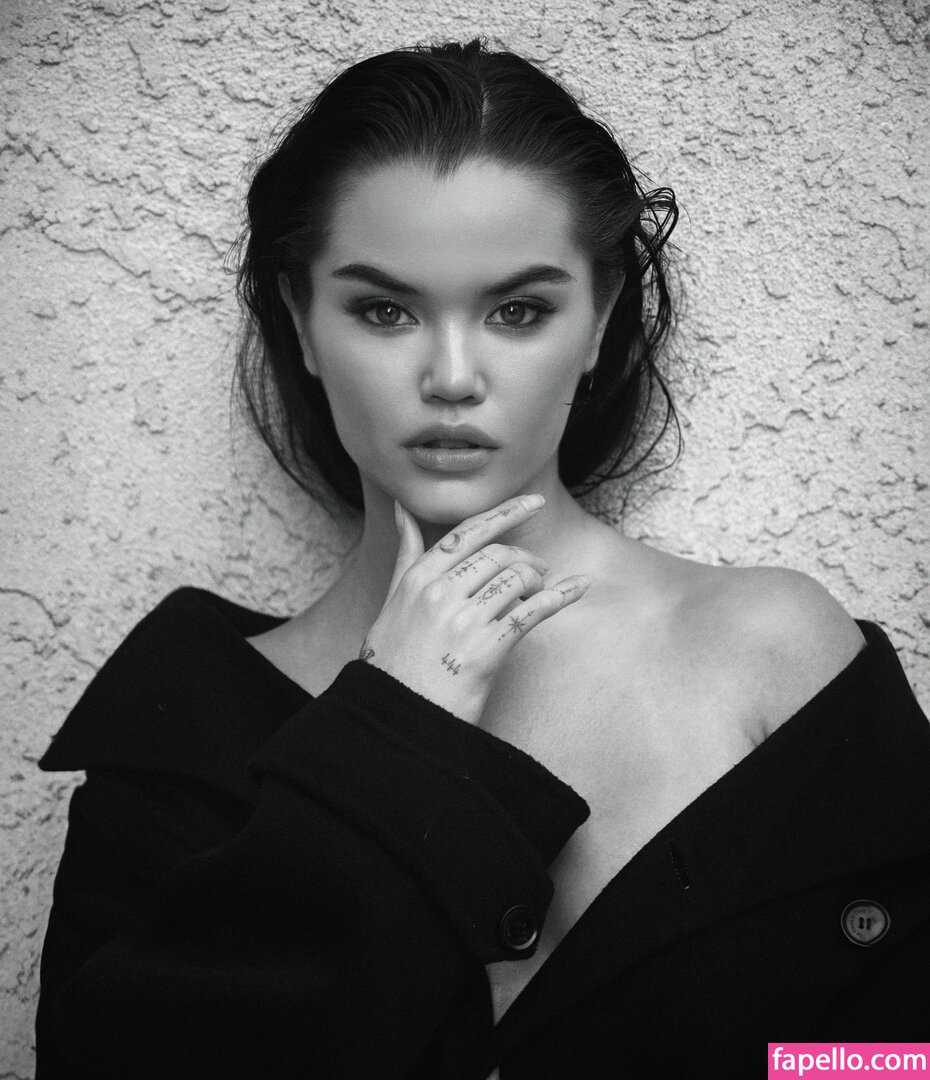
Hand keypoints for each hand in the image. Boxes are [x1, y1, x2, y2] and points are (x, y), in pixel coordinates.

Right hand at [358, 494, 589, 725]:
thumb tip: (401, 509)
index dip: (506, 512)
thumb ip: (406, 556)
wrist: (394, 717)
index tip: (533, 502)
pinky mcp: (485, 650)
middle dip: (526, 558)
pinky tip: (579, 587)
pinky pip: (532, 611)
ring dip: (538, 580)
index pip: (468, 532)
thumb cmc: (393, 661)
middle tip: (537, 570)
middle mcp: (439, 593)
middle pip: (498, 554)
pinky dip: (561, 596)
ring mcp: (462, 621)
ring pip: (517, 578)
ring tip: (539, 590)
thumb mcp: (392, 602)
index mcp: (418, 578)